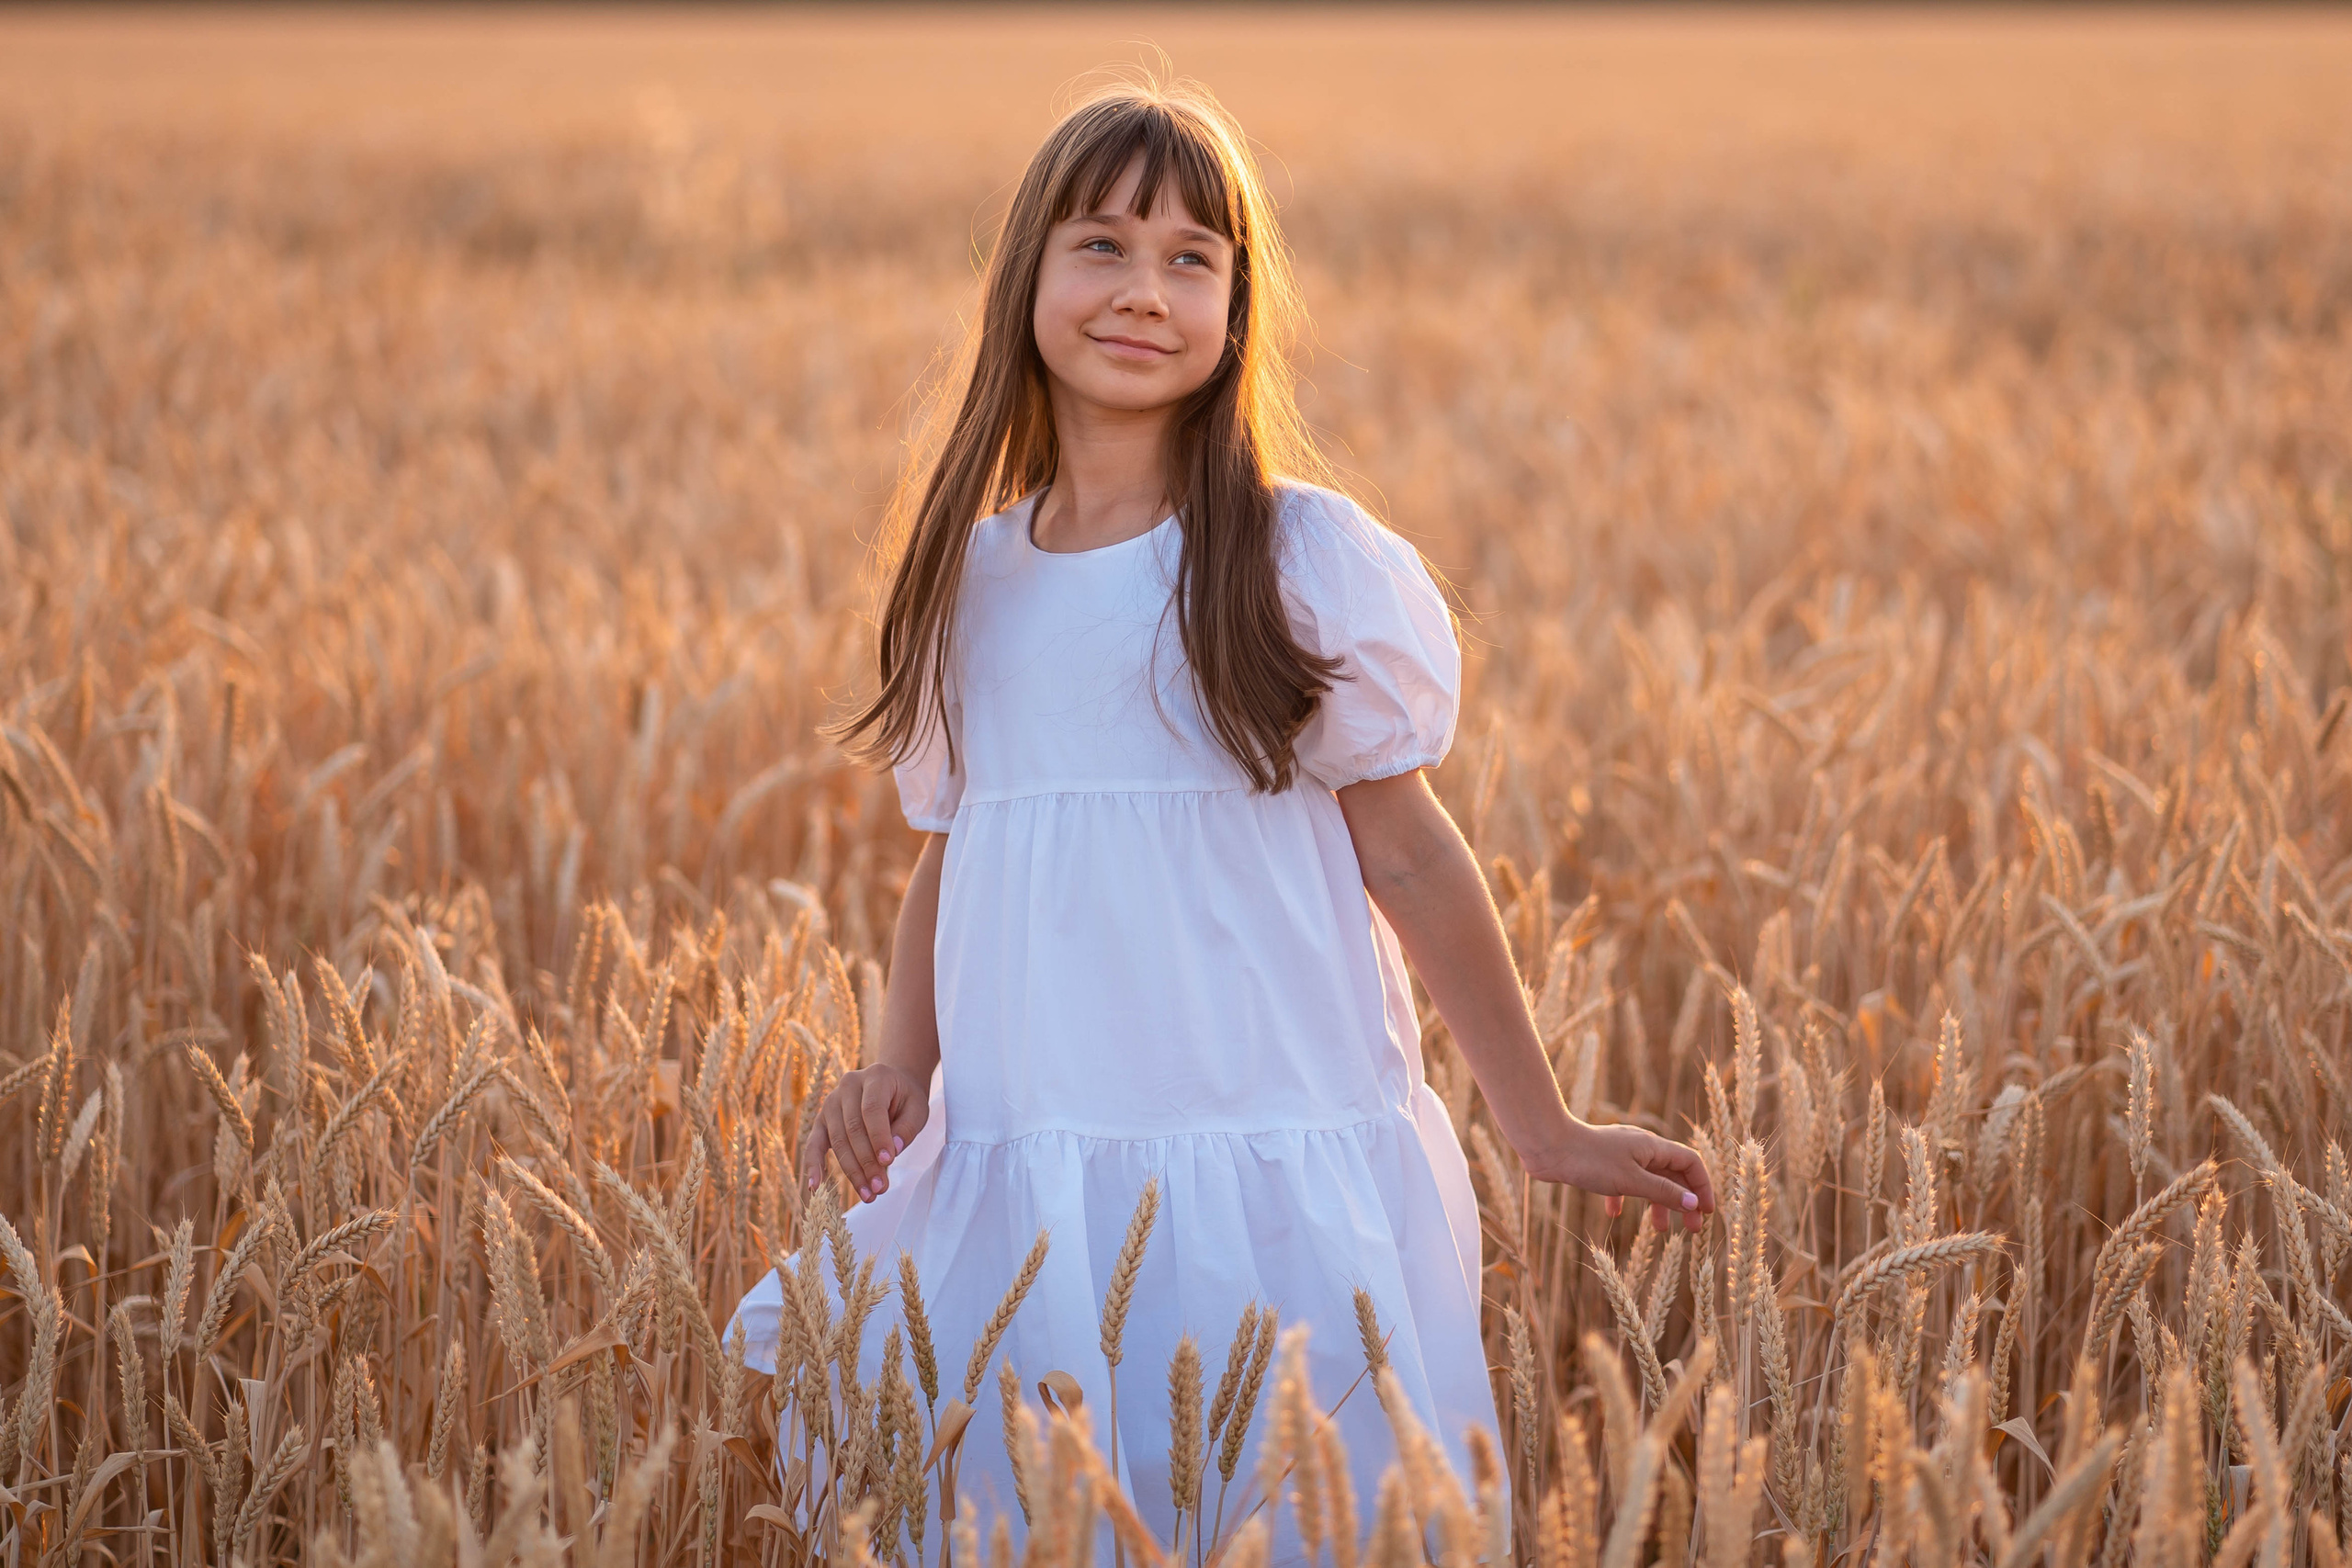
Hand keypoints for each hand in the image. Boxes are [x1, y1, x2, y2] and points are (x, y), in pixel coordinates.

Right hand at [801, 1063, 928, 1204]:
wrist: (892, 1085)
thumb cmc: (905, 1099)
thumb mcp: (917, 1108)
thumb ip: (907, 1128)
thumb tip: (891, 1151)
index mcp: (874, 1077)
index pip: (872, 1109)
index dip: (878, 1137)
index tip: (889, 1162)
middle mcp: (847, 1085)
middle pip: (853, 1129)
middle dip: (867, 1162)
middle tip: (880, 1188)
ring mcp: (831, 1102)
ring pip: (838, 1141)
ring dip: (852, 1171)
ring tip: (868, 1194)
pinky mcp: (822, 1119)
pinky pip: (814, 1143)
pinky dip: (813, 1164)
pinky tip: (816, 1186)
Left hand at [1522, 1120, 1714, 1230]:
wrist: (1547, 1146)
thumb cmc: (1590, 1160)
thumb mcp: (1631, 1181)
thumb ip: (1663, 1193)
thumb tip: (1693, 1203)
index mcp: (1652, 1146)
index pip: (1690, 1163)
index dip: (1702, 1186)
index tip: (1707, 1212)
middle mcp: (1640, 1147)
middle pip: (1672, 1174)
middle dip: (1684, 1200)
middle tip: (1692, 1229)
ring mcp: (1620, 1154)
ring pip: (1648, 1180)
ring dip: (1657, 1203)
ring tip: (1659, 1230)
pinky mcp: (1600, 1163)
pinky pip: (1621, 1181)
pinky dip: (1623, 1198)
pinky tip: (1614, 1215)